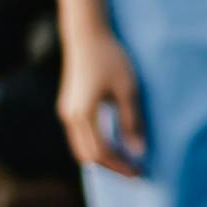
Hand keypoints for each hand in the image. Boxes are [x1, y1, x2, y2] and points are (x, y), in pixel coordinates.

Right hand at [57, 26, 145, 176]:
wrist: (87, 35)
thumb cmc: (111, 57)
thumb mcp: (128, 88)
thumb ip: (132, 120)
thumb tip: (138, 150)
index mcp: (84, 114)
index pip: (102, 153)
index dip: (121, 165)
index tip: (140, 171)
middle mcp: (71, 117)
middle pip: (89, 156)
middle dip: (112, 166)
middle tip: (135, 171)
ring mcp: (67, 112)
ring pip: (82, 148)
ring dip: (103, 158)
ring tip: (127, 160)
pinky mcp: (68, 106)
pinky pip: (80, 136)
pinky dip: (96, 145)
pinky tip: (114, 143)